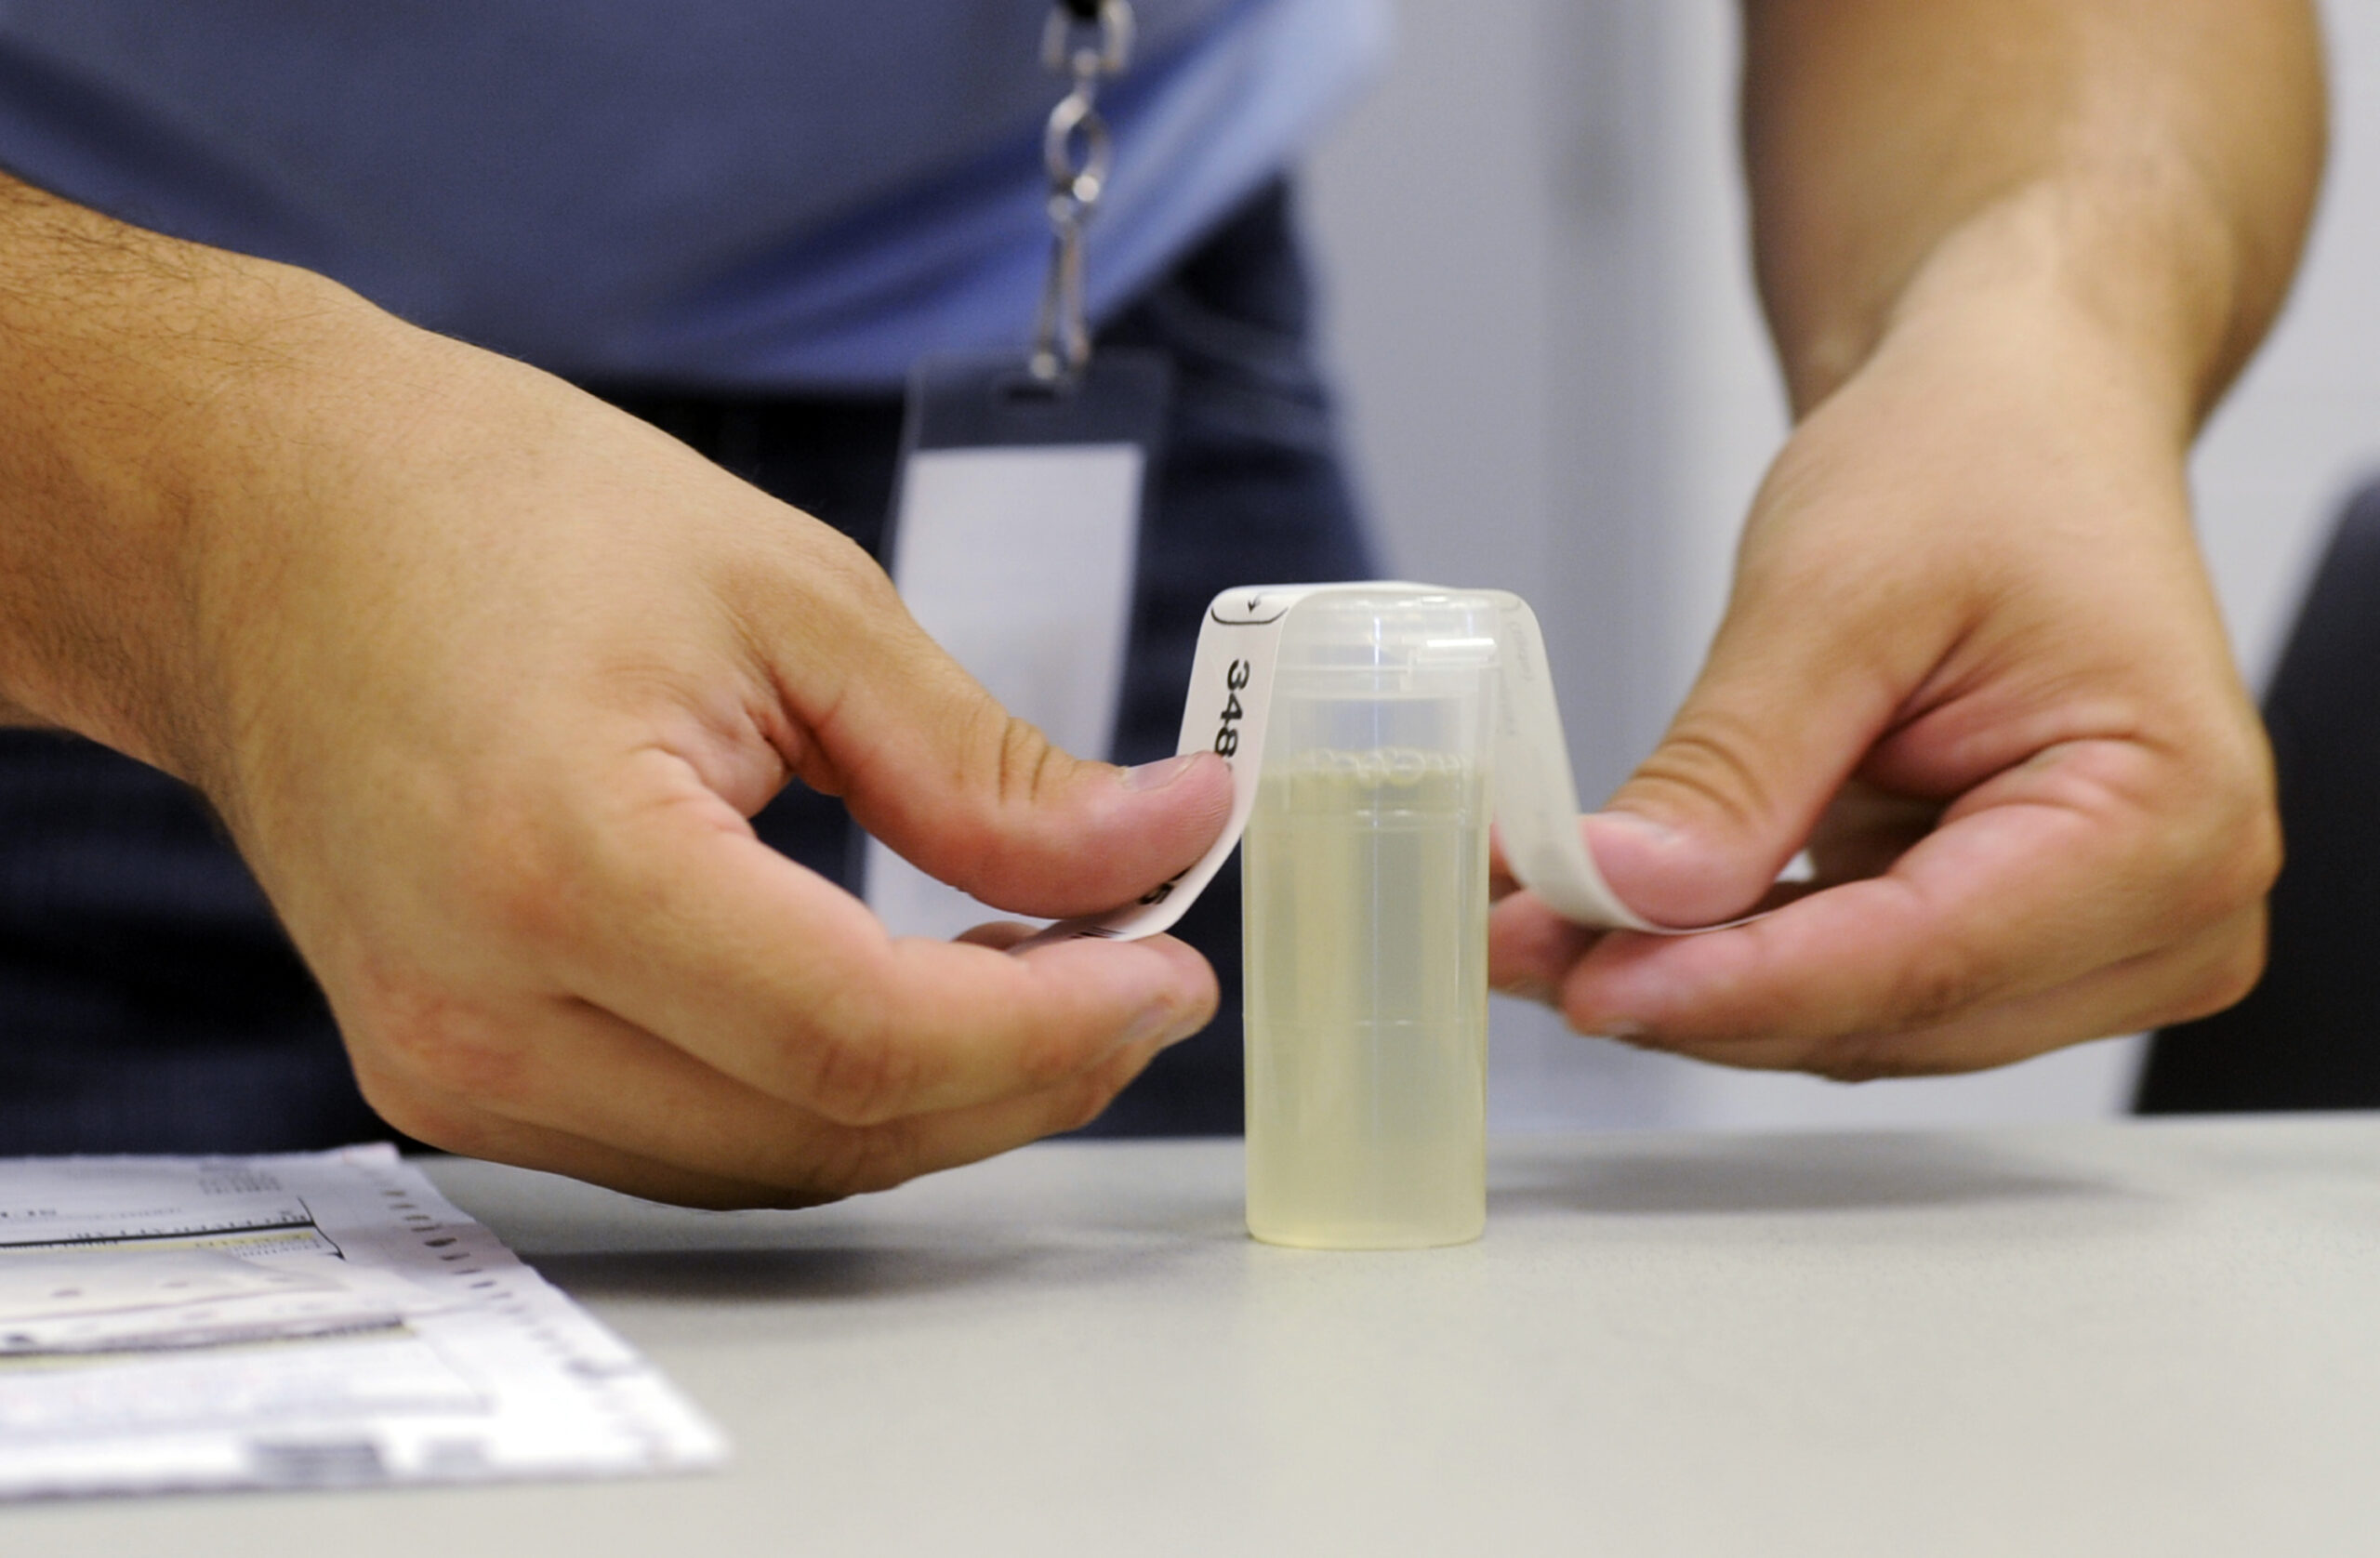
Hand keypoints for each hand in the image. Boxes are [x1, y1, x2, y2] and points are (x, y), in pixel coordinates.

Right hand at [183, 327, 1232, 1205]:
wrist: (257, 524)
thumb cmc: (496, 512)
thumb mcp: (792, 599)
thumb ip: (985, 767)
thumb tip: (1160, 840)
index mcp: (566, 867)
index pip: (867, 1038)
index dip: (1055, 1028)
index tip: (1170, 969)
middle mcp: (484, 1013)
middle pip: (831, 1127)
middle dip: (1023, 1072)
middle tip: (1135, 972)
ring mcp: (449, 1069)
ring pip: (771, 1162)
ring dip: (935, 1095)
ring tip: (1043, 978)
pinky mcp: (449, 1075)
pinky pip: (690, 1141)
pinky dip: (824, 1093)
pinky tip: (906, 1003)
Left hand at [1491, 280, 2277, 1077]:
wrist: (2019, 422)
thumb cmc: (1975, 462)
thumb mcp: (1833, 589)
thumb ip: (1735, 766)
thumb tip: (1624, 894)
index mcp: (2169, 816)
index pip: (1924, 959)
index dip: (1734, 986)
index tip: (1581, 981)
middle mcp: (2167, 910)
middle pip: (1888, 1014)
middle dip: (1687, 987)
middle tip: (1510, 941)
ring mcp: (2096, 943)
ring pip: (1857, 1024)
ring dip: (1689, 982)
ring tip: (1532, 919)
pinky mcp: (2009, 939)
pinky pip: (1851, 988)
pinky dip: (1726, 956)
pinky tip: (1610, 916)